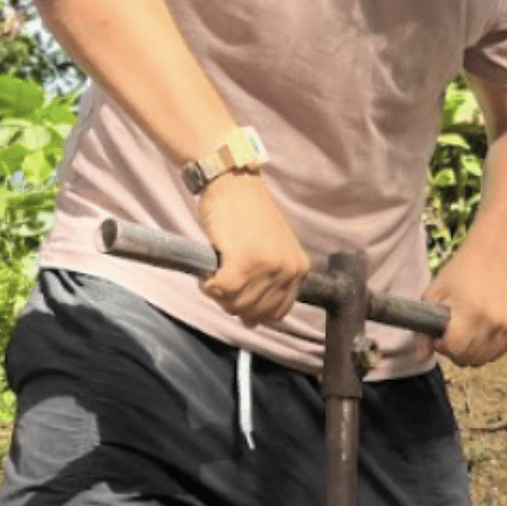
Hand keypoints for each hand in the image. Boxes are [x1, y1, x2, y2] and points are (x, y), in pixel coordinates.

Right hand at [197, 172, 309, 326]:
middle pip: (254, 312)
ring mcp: (266, 267)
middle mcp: (288, 270)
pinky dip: (208, 285)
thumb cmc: (248, 214)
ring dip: (218, 293)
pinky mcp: (242, 261)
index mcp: (299, 268)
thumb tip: (253, 323)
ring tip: (216, 270)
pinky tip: (207, 271)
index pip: (277, 312)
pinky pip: (220, 291)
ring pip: (235, 304)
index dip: (253, 309)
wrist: (234, 182)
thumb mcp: (272, 249)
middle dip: (232, 301)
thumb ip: (267, 285)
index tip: (238, 292)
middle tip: (222, 278)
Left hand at [418, 243, 506, 366]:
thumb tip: (421, 357)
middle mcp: (491, 321)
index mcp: (469, 311)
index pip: (455, 348)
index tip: (440, 334)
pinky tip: (479, 332)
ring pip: (483, 360)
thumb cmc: (457, 275)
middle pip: (468, 359)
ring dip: (470, 353)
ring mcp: (506, 326)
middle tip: (452, 331)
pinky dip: (486, 350)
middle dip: (454, 351)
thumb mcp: (433, 294)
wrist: (492, 257)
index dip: (442, 345)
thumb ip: (424, 329)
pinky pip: (496, 353)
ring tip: (465, 331)